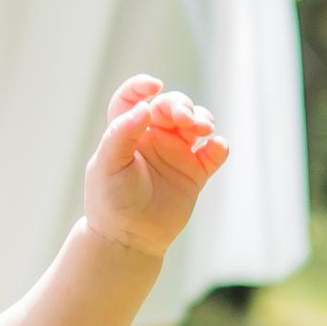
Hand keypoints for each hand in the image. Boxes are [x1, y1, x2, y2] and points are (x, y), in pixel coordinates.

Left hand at [83, 76, 227, 256]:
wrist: (128, 239)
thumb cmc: (110, 201)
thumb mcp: (108, 165)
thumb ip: (121, 134)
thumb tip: (144, 107)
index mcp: (127, 131)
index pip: (133, 98)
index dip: (141, 86)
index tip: (154, 85)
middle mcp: (153, 137)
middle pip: (171, 106)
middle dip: (181, 106)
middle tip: (186, 119)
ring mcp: (176, 153)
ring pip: (195, 123)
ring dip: (202, 118)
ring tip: (203, 128)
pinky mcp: (195, 173)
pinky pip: (213, 153)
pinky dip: (219, 146)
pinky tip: (216, 146)